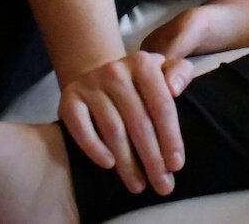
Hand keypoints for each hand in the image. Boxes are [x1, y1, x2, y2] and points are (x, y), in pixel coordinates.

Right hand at [59, 51, 194, 195]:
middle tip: (162, 185)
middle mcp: (116, 71)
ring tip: (139, 185)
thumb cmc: (139, 80)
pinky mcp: (69, 100)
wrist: (96, 73)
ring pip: (113, 131)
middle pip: (139, 123)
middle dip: (153, 159)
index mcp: (144, 64)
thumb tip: (174, 90)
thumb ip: (180, 73)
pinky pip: (81, 129)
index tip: (177, 166)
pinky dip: (95, 149)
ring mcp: (90, 85)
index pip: (161, 106)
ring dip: (127, 163)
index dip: (171, 138)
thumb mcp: (164, 68)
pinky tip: (109, 166)